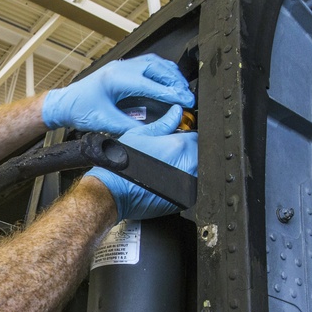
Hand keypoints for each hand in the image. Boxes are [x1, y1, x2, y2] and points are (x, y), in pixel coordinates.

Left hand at [42, 53, 194, 134]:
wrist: (65, 103)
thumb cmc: (80, 110)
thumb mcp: (105, 123)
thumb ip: (129, 127)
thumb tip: (151, 132)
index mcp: (116, 79)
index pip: (151, 84)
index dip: (171, 93)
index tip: (186, 100)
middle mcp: (120, 68)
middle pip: (157, 68)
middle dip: (175, 82)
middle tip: (188, 95)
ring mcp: (121, 65)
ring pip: (154, 63)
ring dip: (170, 74)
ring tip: (182, 88)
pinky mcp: (122, 68)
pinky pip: (148, 63)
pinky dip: (162, 71)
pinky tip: (169, 80)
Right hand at [84, 106, 197, 220]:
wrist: (112, 191)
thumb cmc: (122, 164)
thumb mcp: (140, 135)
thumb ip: (163, 123)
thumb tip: (176, 112)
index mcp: (179, 146)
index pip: (195, 137)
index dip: (186, 138)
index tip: (177, 141)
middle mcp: (187, 165)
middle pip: (198, 155)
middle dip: (188, 153)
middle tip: (169, 155)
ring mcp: (187, 184)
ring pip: (196, 171)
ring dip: (187, 168)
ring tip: (167, 169)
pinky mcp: (183, 199)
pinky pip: (191, 188)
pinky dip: (183, 184)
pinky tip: (166, 182)